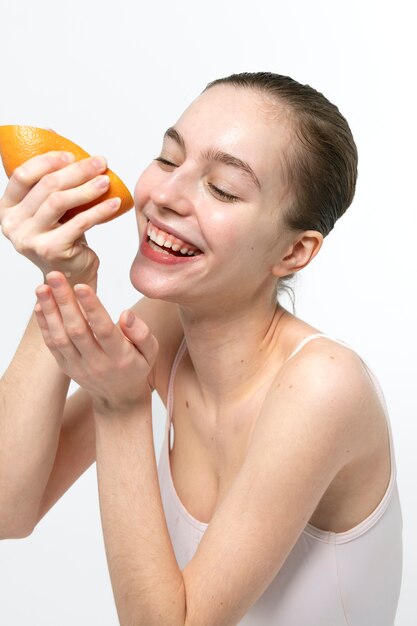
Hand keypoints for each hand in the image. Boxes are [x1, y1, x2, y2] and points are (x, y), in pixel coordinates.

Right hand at [0, 151, 120, 286]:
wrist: (72, 274)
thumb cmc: (63, 236)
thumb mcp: (52, 206)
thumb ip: (48, 175)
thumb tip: (50, 131)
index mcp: (8, 209)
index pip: (22, 176)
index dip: (47, 160)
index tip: (72, 154)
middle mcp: (13, 225)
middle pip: (46, 187)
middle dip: (76, 171)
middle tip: (99, 162)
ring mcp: (30, 239)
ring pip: (60, 202)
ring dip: (87, 188)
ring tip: (105, 180)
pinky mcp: (51, 250)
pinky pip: (79, 223)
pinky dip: (99, 210)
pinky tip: (114, 203)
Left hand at [34, 271, 158, 412]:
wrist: (119, 398)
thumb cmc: (136, 366)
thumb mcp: (150, 352)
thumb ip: (141, 332)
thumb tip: (125, 313)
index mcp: (120, 356)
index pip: (103, 329)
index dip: (91, 307)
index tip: (81, 285)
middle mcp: (96, 363)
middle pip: (77, 330)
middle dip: (64, 301)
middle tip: (54, 276)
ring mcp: (78, 366)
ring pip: (60, 337)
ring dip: (49, 311)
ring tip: (42, 287)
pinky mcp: (66, 367)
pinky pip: (52, 345)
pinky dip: (44, 325)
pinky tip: (40, 305)